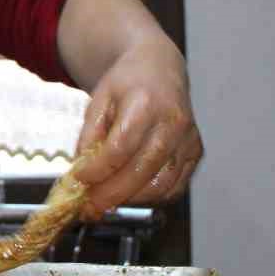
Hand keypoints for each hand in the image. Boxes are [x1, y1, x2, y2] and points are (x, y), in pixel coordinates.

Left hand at [72, 39, 202, 217]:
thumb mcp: (99, 98)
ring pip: (161, 185)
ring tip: (105, 202)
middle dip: (112, 194)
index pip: (121, 147)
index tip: (79, 180)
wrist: (159, 68)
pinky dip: (151, 198)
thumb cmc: (128, 82)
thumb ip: (90, 134)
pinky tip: (130, 194)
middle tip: (89, 206)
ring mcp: (188, 139)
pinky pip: (174, 187)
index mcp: (146, 102)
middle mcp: (173, 122)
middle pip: (142, 170)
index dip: (98, 170)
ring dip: (130, 200)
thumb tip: (82, 170)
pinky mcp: (196, 152)